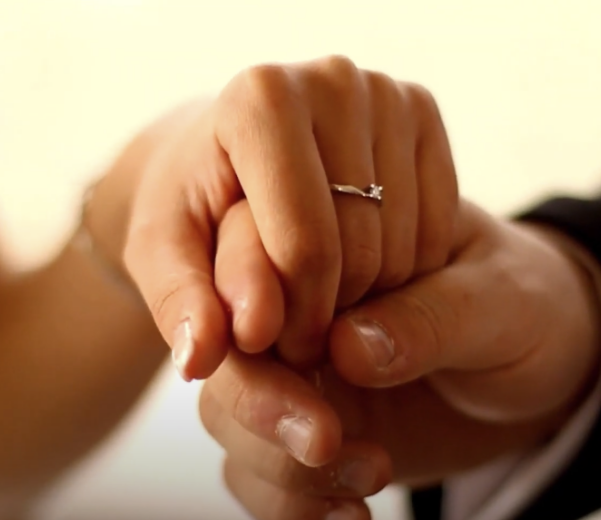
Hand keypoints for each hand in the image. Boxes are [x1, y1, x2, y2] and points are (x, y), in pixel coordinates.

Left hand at [122, 55, 457, 380]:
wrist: (227, 151)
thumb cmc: (191, 209)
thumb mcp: (162, 257)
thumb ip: (178, 307)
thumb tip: (202, 358)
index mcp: (261, 100)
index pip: (304, 248)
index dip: (296, 321)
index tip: (273, 348)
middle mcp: (331, 79)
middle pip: (360, 249)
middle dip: (329, 314)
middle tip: (297, 334)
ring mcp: (386, 91)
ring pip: (405, 248)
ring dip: (370, 303)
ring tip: (321, 302)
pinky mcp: (422, 109)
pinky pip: (438, 232)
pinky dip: (406, 276)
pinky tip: (359, 273)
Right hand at [198, 200, 600, 519]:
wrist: (549, 370)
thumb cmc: (527, 305)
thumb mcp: (502, 297)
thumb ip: (431, 316)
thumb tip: (348, 346)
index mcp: (330, 233)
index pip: (254, 247)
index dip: (247, 293)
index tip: (278, 344)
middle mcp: (295, 302)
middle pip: (225, 347)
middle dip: (260, 402)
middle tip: (325, 439)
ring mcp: (294, 372)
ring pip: (228, 417)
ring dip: (282, 465)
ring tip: (375, 473)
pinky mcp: (301, 433)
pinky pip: (257, 476)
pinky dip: (292, 508)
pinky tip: (354, 515)